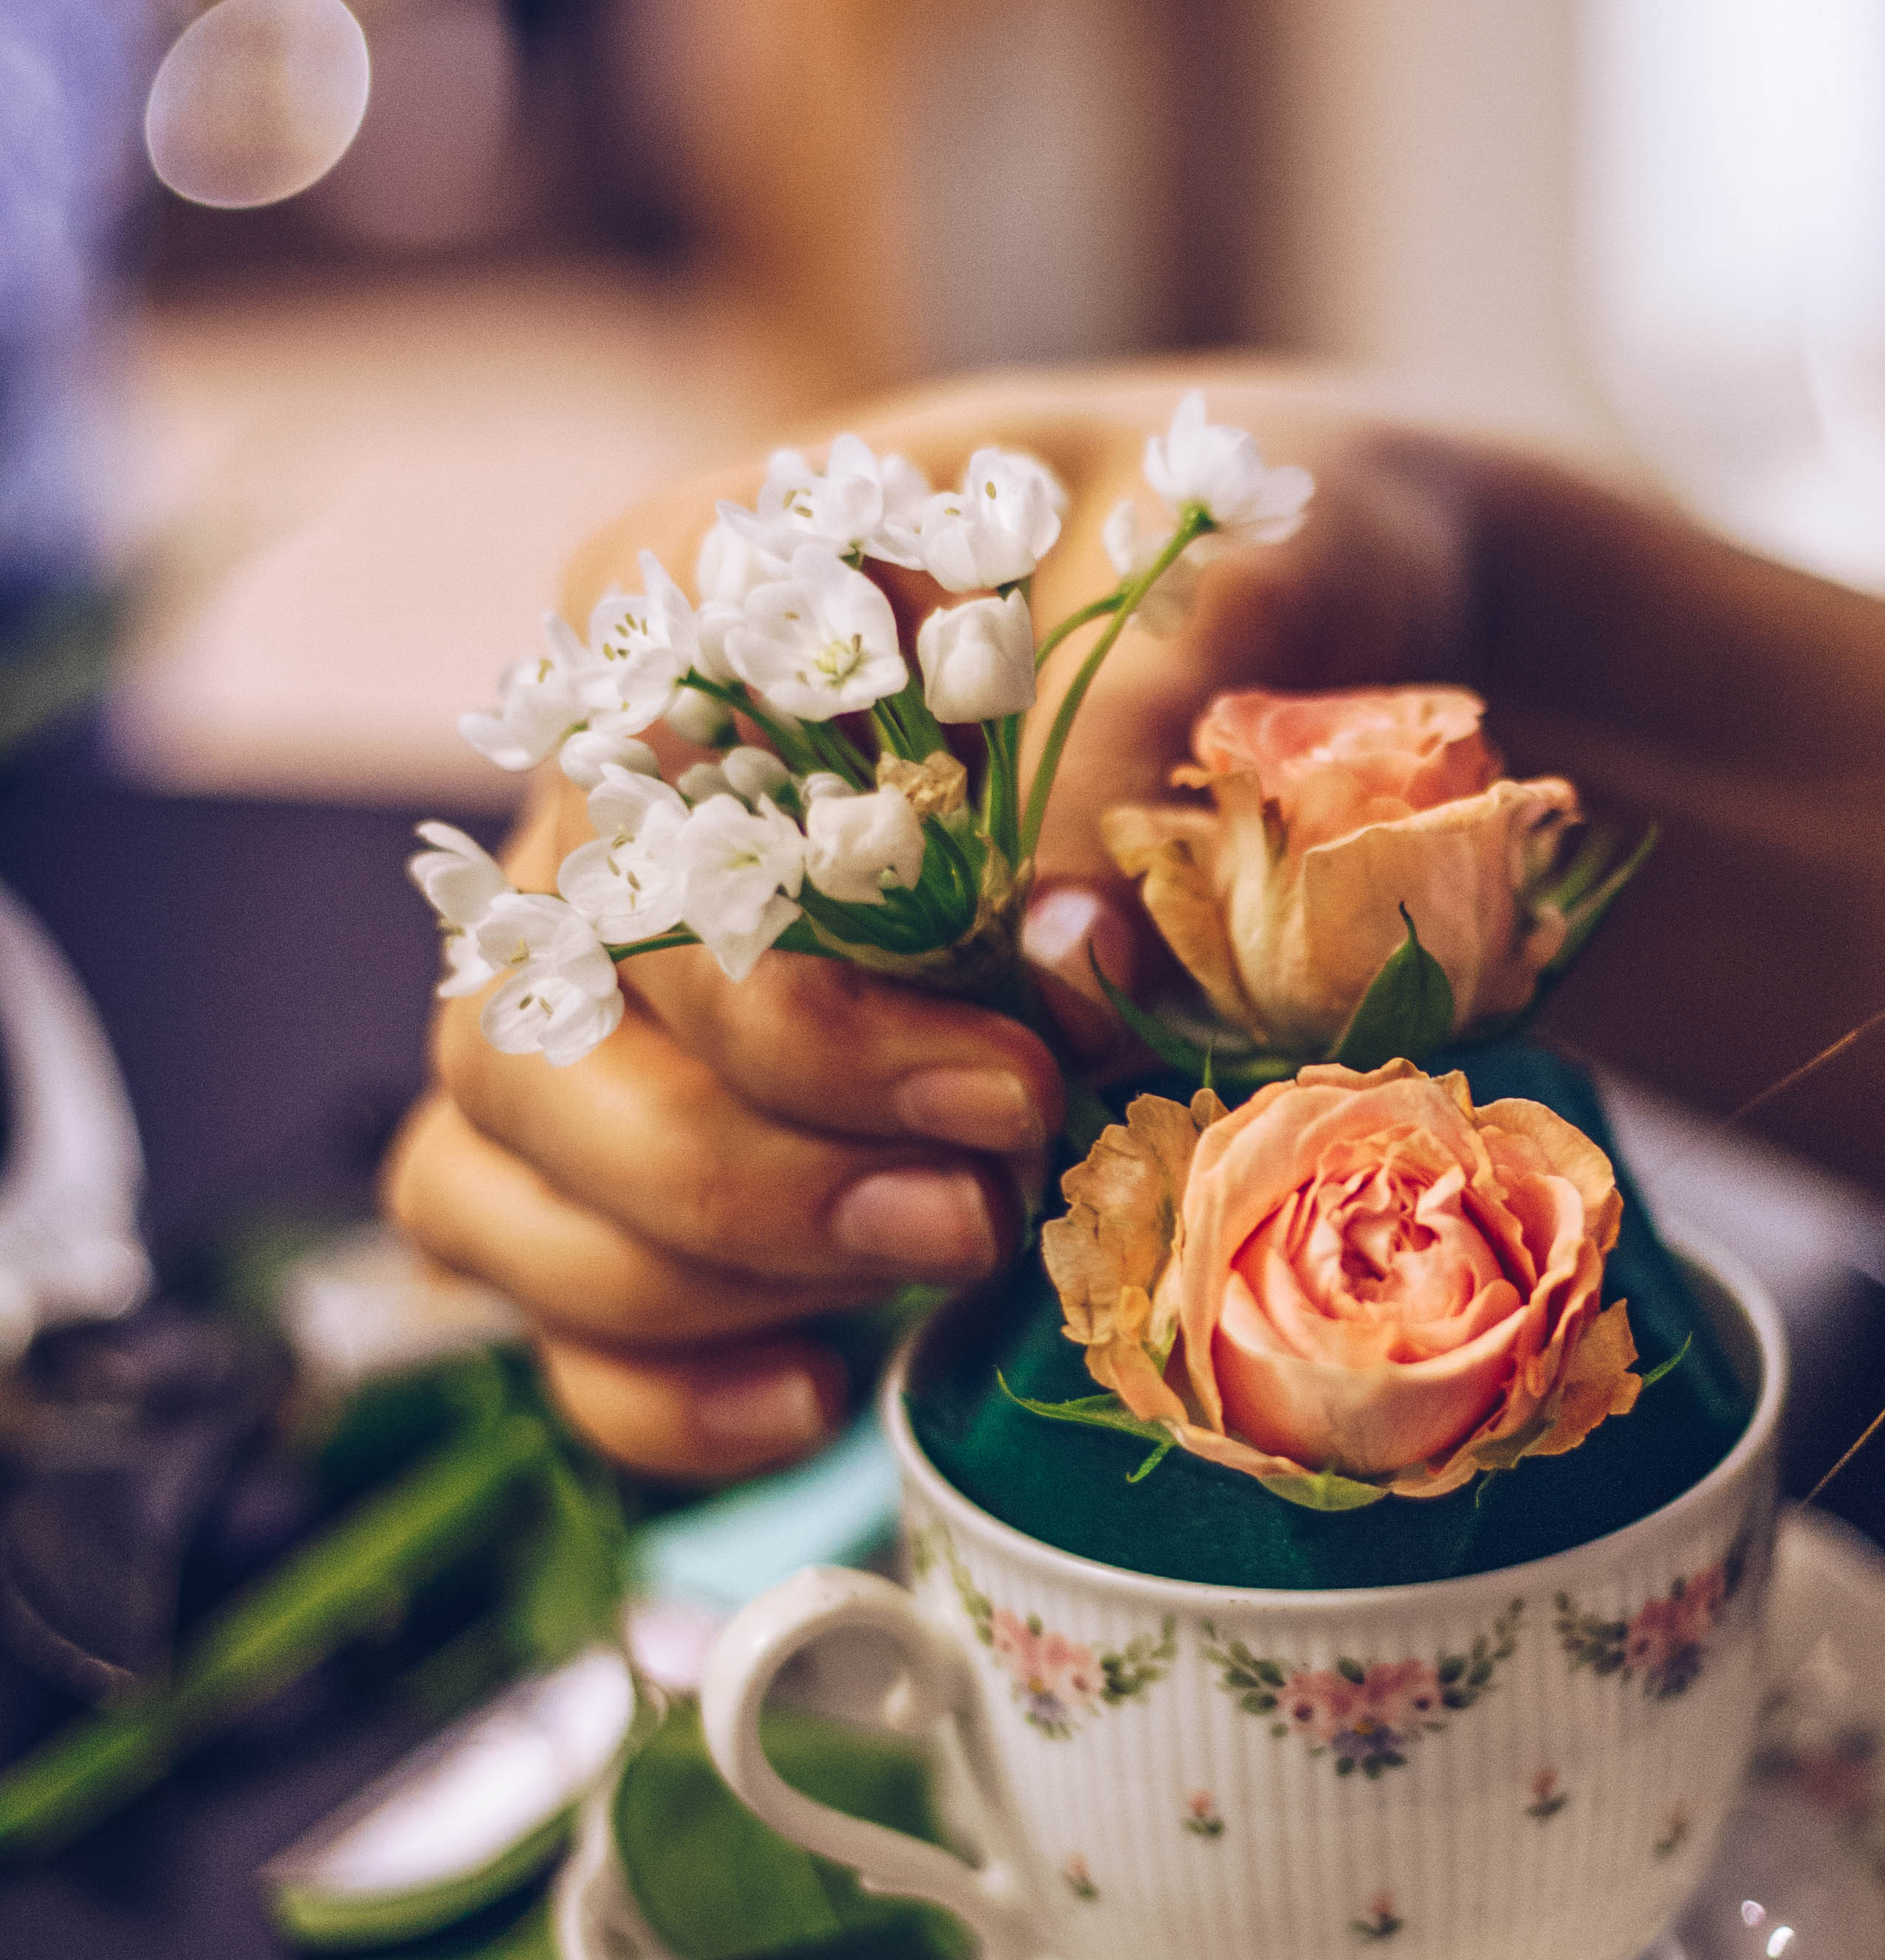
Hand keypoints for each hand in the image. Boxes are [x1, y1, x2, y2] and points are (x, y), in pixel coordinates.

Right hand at [385, 362, 1484, 1478]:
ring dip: (694, 1263)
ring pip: (491, 1151)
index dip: (802, 987)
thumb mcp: (1241, 574)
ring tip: (941, 1262)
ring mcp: (597, 955)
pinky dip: (645, 1376)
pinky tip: (814, 1398)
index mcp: (712, 594)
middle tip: (992, 1190)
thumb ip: (1132, 717)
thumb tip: (1050, 939)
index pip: (637, 824)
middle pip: (535, 1016)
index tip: (1024, 1051)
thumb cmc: (1265, 561)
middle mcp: (611, 780)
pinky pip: (527, 1276)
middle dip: (756, 1153)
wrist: (1318, 622)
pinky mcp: (632, 1124)